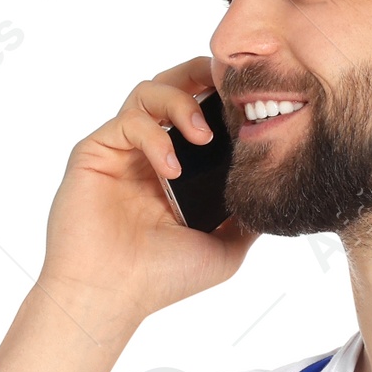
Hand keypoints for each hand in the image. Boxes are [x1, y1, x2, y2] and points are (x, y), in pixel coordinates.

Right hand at [38, 58, 254, 333]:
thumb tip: (276, 193)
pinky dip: (154, 136)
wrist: (112, 294)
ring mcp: (122, 150)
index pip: (202, 114)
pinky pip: (128, 121)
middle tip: (228, 88)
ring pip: (149, 91)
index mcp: (179, 169)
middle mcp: (149, 153)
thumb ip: (247, 216)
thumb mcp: (225, 247)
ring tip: (202, 136)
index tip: (251, 101)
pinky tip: (171, 168)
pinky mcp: (95, 151)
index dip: (223, 100)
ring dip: (181, 102)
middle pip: (174, 86)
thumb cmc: (161, 278)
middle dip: (202, 77)